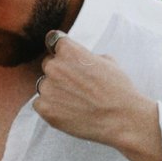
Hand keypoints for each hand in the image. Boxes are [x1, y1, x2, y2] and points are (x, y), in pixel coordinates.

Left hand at [33, 31, 156, 149]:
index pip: (54, 41)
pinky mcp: (45, 108)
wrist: (121, 119)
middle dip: (60, 73)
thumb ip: (87, 56)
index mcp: (68, 50)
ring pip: (44, 85)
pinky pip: (39, 104)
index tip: (65, 57)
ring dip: (55, 91)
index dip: (62, 51)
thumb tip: (82, 59)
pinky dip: (50, 107)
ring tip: (75, 101)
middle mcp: (54, 66)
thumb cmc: (118, 90)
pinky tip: (68, 111)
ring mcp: (47, 88)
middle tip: (77, 86)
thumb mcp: (107, 61)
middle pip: (49, 65)